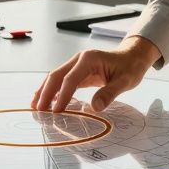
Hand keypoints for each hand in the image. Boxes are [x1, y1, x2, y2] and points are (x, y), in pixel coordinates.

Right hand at [31, 36, 161, 112]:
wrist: (132, 56)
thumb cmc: (130, 67)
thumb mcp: (125, 81)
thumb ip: (109, 93)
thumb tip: (95, 107)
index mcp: (89, 59)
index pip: (70, 79)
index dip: (62, 95)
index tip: (55, 111)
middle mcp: (79, 59)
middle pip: (57, 75)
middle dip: (46, 92)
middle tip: (38, 109)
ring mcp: (77, 64)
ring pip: (56, 77)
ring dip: (45, 90)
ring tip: (35, 105)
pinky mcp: (78, 71)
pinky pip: (62, 81)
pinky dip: (52, 90)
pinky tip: (46, 100)